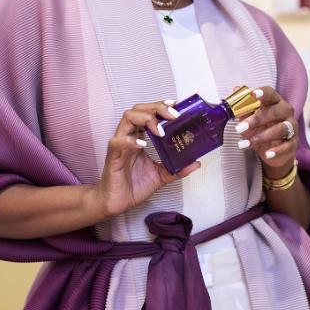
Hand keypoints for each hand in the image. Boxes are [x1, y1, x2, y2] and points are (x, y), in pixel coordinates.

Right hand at [92, 100, 200, 217]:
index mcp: (138, 137)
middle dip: (156, 108)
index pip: (147, 113)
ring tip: (160, 130)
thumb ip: (177, 168)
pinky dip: (130, 140)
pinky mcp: (113, 157)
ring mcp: (120, 145)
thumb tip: (196, 163)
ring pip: (127, 118)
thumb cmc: (134, 185)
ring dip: (146, 119)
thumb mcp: (161, 175)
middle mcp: (128, 137)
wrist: (117, 203)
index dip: (160, 106)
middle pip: (138, 110)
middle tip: (173, 115)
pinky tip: (142, 145)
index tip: (175, 105)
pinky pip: (118, 142)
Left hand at [235, 86, 297, 174]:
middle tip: (240, 128)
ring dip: (262, 136)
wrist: (272, 149)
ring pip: (281, 129)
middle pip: (275, 112)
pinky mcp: (293, 143)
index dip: (263, 93)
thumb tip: (236, 90)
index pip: (271, 93)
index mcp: (275, 101)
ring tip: (245, 144)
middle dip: (257, 119)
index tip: (253, 94)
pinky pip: (288, 146)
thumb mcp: (249, 118)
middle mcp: (286, 112)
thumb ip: (244, 106)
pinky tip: (267, 154)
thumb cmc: (261, 128)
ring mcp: (292, 127)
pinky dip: (277, 151)